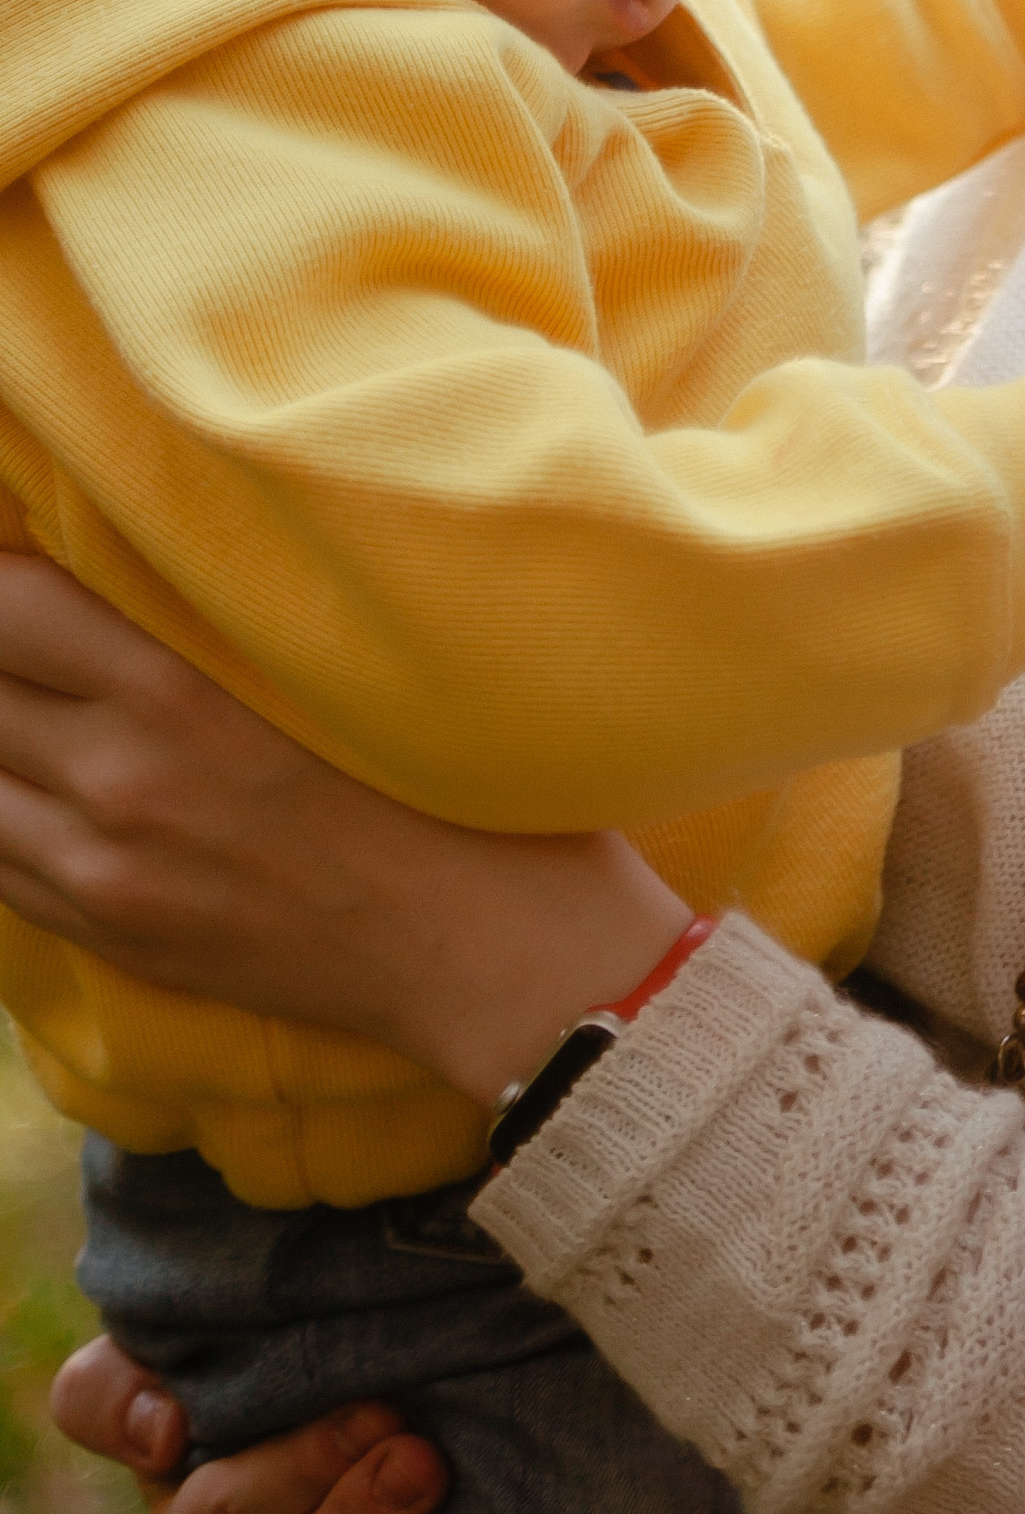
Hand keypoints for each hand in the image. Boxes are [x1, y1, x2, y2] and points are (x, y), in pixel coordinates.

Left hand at [0, 547, 688, 1108]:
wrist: (487, 946)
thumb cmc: (446, 777)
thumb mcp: (331, 663)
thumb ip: (215, 614)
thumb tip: (125, 569)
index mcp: (177, 690)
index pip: (5, 607)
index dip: (0, 579)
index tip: (24, 567)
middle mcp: (120, 779)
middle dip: (1, 655)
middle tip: (36, 638)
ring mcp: (106, 869)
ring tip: (37, 707)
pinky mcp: (113, 934)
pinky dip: (1, 814)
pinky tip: (35, 786)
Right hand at [51, 1334, 442, 1513]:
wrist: (489, 1451)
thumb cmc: (389, 1366)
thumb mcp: (321, 1314)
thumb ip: (239, 1323)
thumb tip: (164, 1426)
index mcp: (178, 1431)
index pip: (96, 1403)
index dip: (125, 1412)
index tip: (178, 1423)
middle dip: (299, 1471)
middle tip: (389, 1420)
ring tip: (421, 1476)